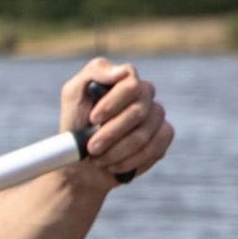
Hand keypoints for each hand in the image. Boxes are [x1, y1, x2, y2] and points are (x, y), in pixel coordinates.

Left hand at [64, 59, 171, 184]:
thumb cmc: (76, 123)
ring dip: (116, 151)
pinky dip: (130, 161)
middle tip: (91, 147)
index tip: (93, 118)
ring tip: (98, 159)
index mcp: (125, 79)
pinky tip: (114, 166)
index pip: (131, 84)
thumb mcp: (74, 93)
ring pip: (144, 134)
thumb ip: (95, 73)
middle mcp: (144, 94)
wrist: (80, 160)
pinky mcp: (163, 137)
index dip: (112, 103)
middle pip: (138, 112)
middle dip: (110, 133)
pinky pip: (154, 149)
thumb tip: (120, 72)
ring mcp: (157, 115)